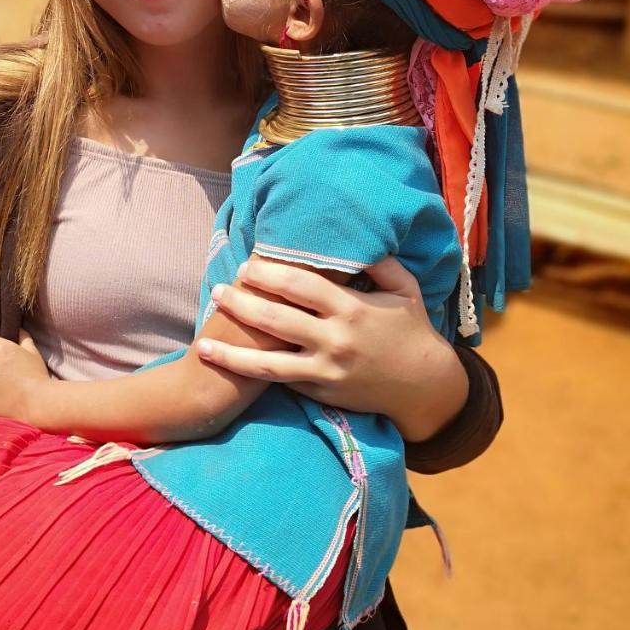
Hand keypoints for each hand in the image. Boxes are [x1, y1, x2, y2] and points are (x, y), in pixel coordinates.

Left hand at [196, 256, 467, 441]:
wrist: (425, 387)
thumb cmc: (412, 330)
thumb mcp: (405, 289)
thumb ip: (382, 261)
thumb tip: (357, 237)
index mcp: (352, 309)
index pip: (301, 287)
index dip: (269, 275)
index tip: (247, 266)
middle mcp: (335, 340)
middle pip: (276, 321)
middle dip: (243, 304)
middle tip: (219, 290)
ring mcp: (326, 370)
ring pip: (269, 363)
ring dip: (232, 354)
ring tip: (204, 343)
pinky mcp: (321, 392)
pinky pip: (283, 382)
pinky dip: (254, 375)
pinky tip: (230, 367)